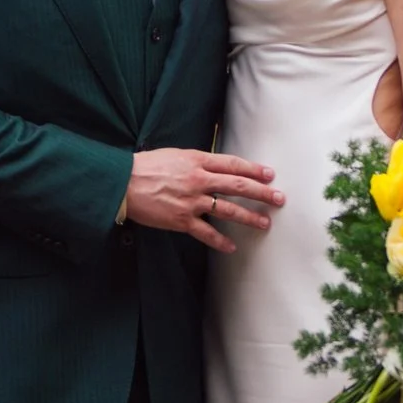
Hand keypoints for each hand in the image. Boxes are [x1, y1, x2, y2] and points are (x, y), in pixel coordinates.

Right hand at [125, 149, 283, 253]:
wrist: (123, 183)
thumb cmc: (146, 166)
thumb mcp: (175, 155)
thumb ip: (197, 161)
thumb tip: (216, 165)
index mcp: (197, 161)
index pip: (233, 164)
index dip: (254, 169)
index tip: (270, 174)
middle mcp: (198, 180)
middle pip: (238, 186)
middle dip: (262, 193)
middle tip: (279, 198)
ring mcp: (191, 202)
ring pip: (228, 210)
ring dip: (249, 217)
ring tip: (265, 223)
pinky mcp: (181, 220)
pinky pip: (206, 233)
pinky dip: (220, 241)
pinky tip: (232, 247)